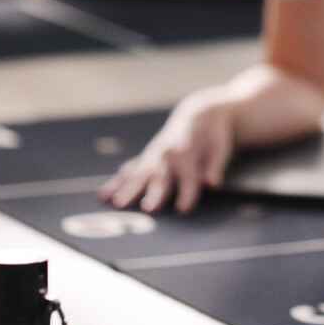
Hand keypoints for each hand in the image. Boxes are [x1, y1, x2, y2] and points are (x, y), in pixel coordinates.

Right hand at [99, 90, 237, 212]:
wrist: (198, 114)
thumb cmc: (212, 136)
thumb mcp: (220, 148)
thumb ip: (215, 166)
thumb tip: (212, 183)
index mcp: (189, 154)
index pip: (189, 177)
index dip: (187, 193)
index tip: (183, 209)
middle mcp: (168, 156)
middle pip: (160, 177)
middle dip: (153, 193)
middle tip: (146, 209)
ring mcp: (154, 156)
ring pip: (138, 174)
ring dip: (126, 188)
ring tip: (114, 202)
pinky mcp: (145, 159)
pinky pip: (128, 172)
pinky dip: (116, 182)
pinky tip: (103, 195)